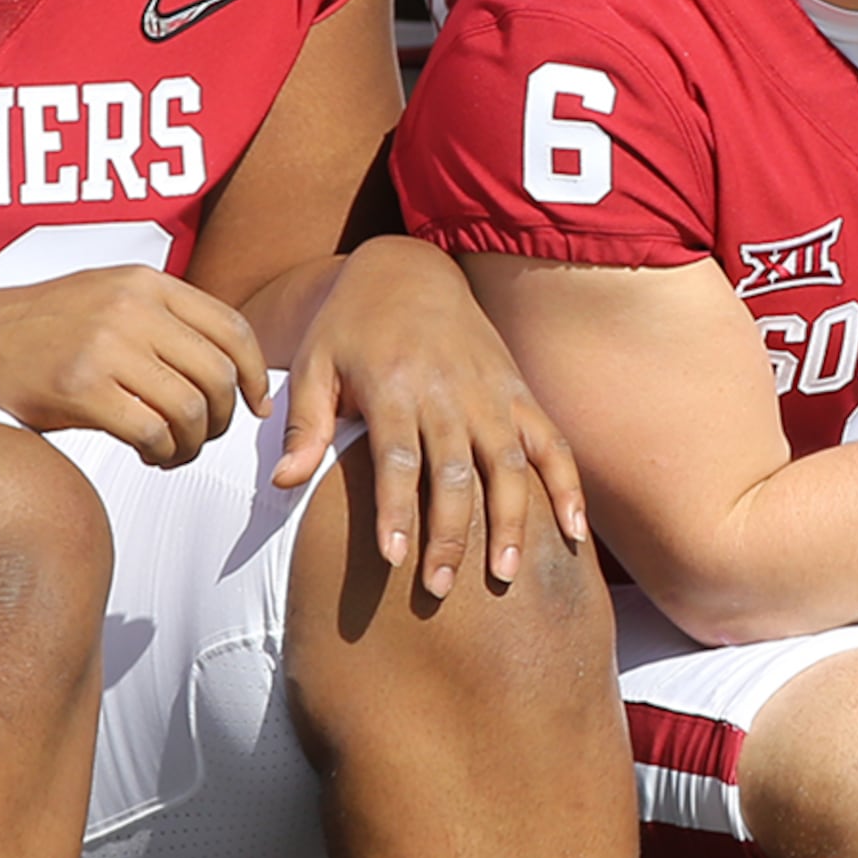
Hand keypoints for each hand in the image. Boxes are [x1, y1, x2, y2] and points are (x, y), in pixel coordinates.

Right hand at [0, 266, 269, 466]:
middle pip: (217, 375)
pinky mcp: (80, 387)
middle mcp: (131, 307)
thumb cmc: (43, 329)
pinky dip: (163, 453)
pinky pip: (152, 432)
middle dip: (224, 418)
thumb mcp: (109, 296)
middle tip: (206, 437)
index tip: (255, 404)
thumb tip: (233, 366)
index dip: (255, 374)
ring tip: (175, 452)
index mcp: (146, 282)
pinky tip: (151, 456)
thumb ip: (166, 318)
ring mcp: (105, 345)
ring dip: (193, 443)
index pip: (232, 329)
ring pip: (190, 408)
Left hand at [275, 237, 590, 595]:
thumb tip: (282, 482)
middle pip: (454, 472)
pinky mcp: (520, 394)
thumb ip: (306, 424)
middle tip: (439, 588)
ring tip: (505, 575)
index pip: (397, 457)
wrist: (409, 269)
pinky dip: (567, 486)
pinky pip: (551, 444)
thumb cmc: (351, 325)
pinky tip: (575, 532)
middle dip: (450, 534)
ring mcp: (491, 394)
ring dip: (510, 522)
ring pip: (508, 465)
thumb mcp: (315, 363)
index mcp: (394, 385)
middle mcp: (449, 391)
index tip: (394, 559)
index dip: (396, 509)